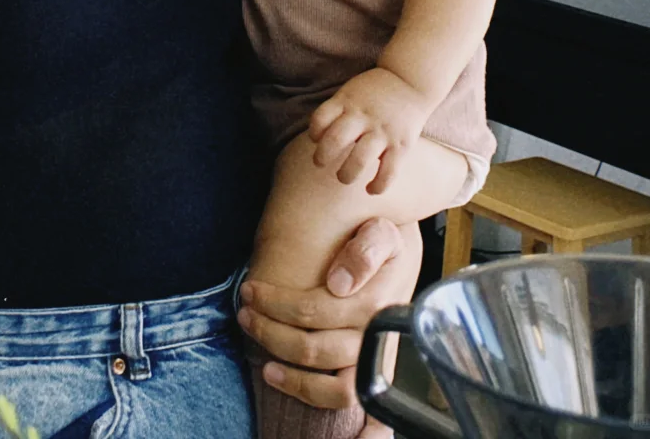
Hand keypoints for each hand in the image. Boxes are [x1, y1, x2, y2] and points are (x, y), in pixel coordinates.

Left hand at [239, 217, 421, 433]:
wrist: (404, 254)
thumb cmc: (383, 241)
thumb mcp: (381, 231)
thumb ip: (366, 249)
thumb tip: (339, 283)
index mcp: (375, 302)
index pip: (313, 310)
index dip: (275, 304)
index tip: (249, 291)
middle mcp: (376, 337)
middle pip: (313, 348)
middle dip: (270, 332)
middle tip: (245, 313)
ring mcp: (378, 361)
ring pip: (333, 389)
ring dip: (294, 381)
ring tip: (263, 363)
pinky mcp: (379, 376)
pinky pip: (371, 417)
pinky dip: (355, 430)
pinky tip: (330, 426)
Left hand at [309, 70, 427, 193]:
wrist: (410, 80)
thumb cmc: (374, 91)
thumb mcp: (351, 91)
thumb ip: (337, 111)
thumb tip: (318, 139)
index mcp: (347, 101)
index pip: (321, 118)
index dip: (314, 132)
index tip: (316, 139)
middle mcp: (363, 116)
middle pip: (336, 140)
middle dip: (322, 156)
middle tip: (320, 163)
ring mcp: (383, 131)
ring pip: (359, 159)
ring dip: (346, 174)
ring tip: (343, 177)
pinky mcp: (401, 145)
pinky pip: (388, 172)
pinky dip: (377, 185)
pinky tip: (370, 190)